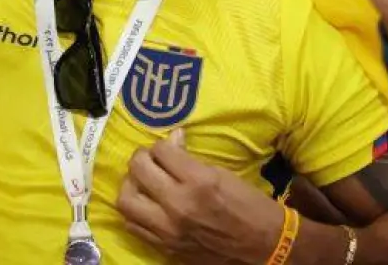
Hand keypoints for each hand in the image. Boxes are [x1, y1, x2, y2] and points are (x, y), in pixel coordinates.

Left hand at [117, 130, 284, 263]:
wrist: (262, 242)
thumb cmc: (247, 203)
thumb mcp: (221, 173)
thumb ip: (190, 159)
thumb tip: (171, 140)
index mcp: (199, 182)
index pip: (162, 151)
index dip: (164, 144)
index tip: (170, 146)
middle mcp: (179, 205)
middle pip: (138, 170)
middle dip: (142, 157)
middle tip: (150, 158)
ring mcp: (169, 230)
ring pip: (126, 200)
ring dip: (131, 184)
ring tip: (142, 181)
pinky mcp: (165, 246)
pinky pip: (133, 225)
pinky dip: (135, 210)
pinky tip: (146, 203)